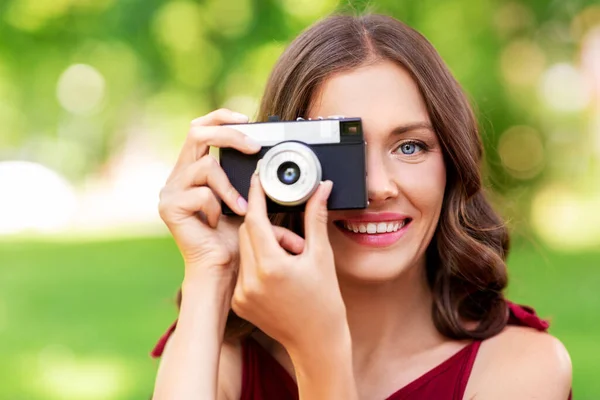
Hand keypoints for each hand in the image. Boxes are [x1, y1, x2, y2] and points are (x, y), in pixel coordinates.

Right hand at [158, 108, 300, 283]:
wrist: (221, 270)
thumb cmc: (236, 239)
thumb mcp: (251, 203)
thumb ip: (258, 183)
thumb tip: (287, 164)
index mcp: (194, 168)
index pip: (200, 128)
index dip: (221, 118)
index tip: (247, 119)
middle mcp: (178, 175)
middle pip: (196, 133)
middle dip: (228, 135)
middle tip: (254, 146)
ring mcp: (171, 191)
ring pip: (205, 166)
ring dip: (229, 186)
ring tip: (239, 208)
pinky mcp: (169, 207)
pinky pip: (201, 194)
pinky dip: (217, 207)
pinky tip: (216, 223)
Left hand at [231, 174, 347, 352]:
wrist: (316, 342)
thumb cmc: (324, 301)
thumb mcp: (322, 256)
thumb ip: (316, 218)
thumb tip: (322, 188)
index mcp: (271, 267)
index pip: (255, 220)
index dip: (256, 196)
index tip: (257, 179)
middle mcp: (250, 281)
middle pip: (248, 232)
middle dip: (269, 228)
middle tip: (295, 243)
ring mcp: (242, 294)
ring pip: (245, 250)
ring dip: (264, 246)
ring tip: (290, 264)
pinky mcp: (238, 302)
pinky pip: (243, 269)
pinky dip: (258, 264)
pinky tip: (278, 278)